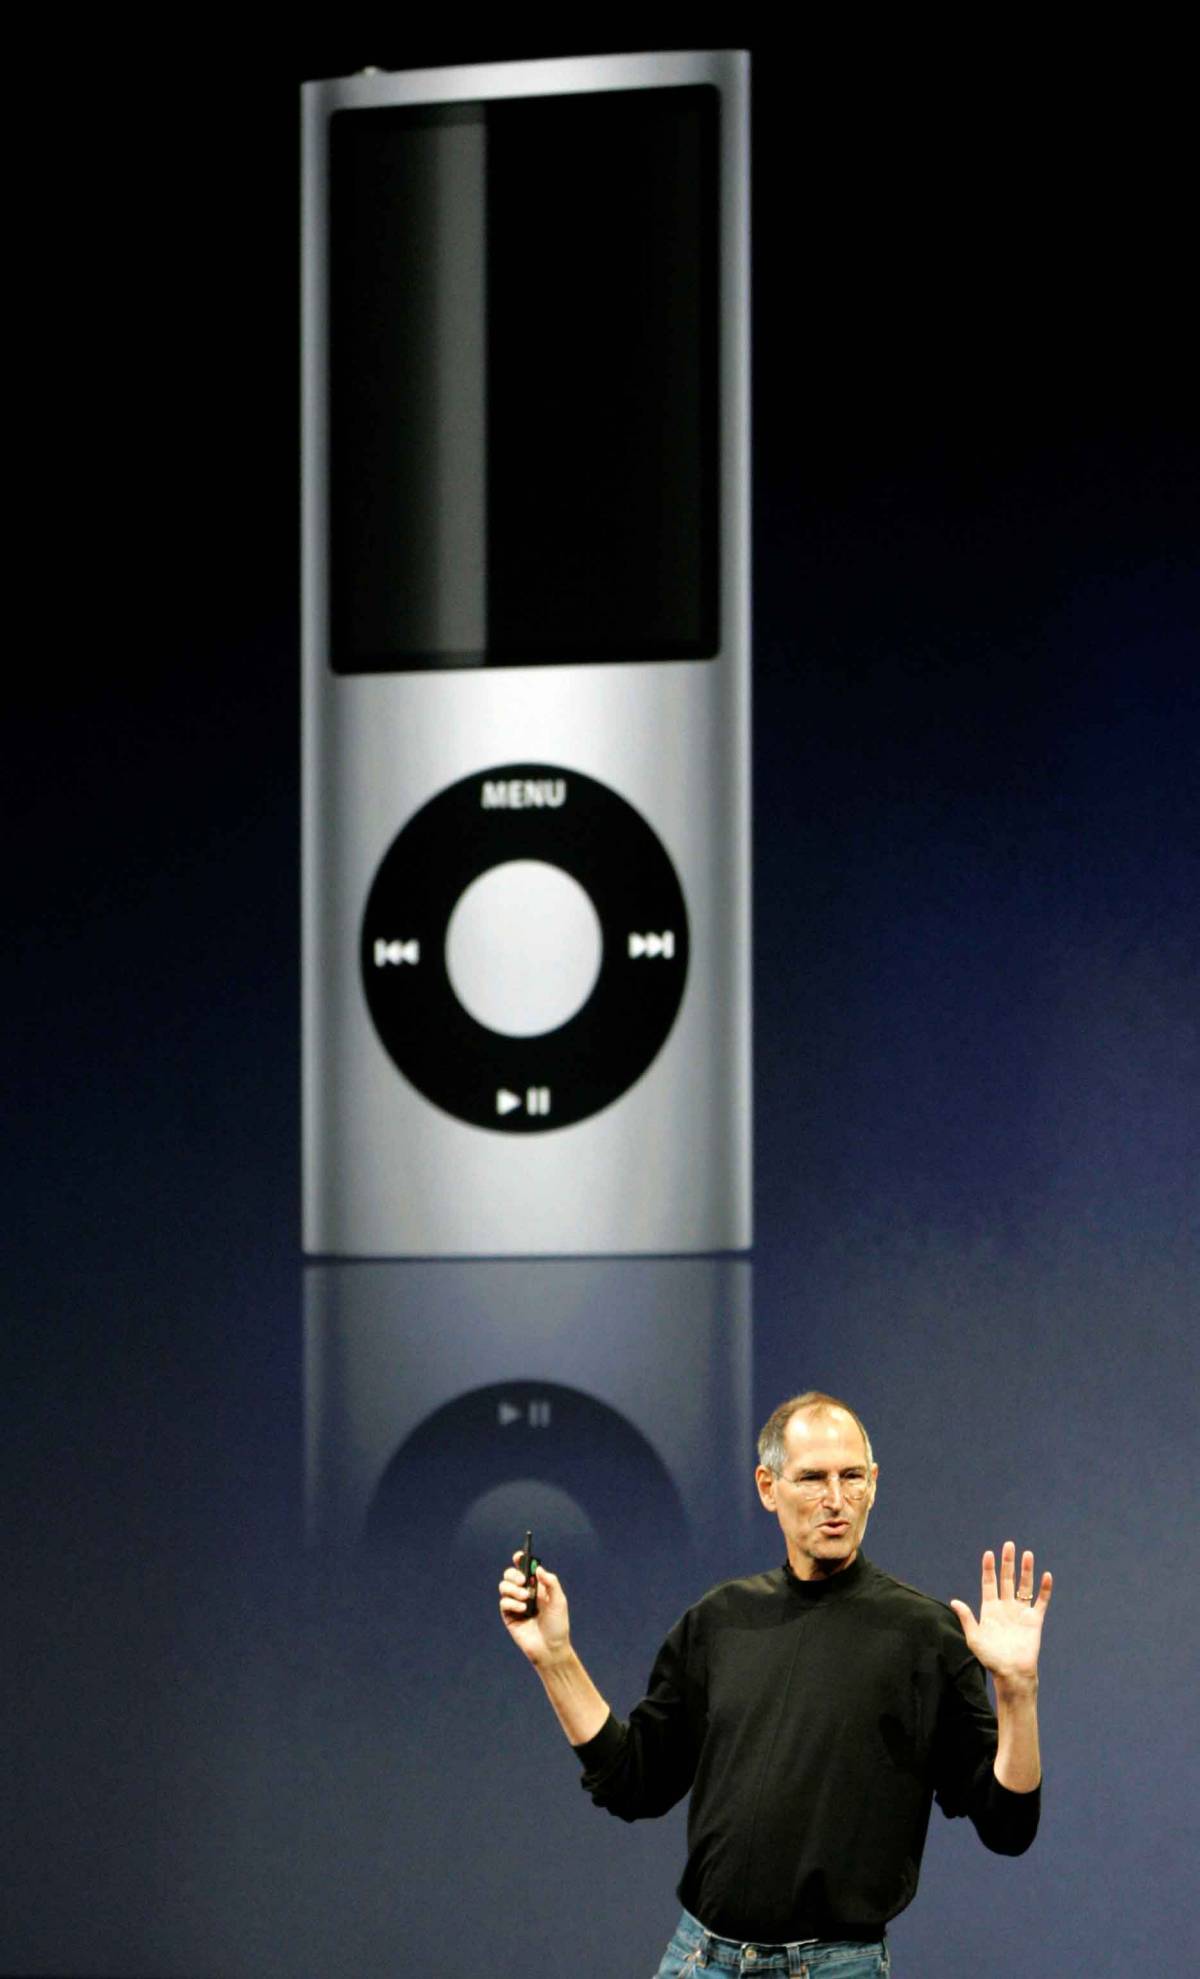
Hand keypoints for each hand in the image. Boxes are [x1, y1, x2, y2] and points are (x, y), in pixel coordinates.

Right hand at [498, 1551, 570, 1666]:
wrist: (551, 1648)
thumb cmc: (557, 1625)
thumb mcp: (559, 1601)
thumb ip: (551, 1583)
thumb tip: (538, 1568)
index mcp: (537, 1587)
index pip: (525, 1569)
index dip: (520, 1560)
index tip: (519, 1556)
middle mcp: (524, 1593)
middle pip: (510, 1575)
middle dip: (513, 1574)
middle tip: (523, 1581)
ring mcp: (516, 1604)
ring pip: (504, 1586)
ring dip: (513, 1589)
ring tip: (525, 1597)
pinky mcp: (509, 1616)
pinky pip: (504, 1602)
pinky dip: (512, 1602)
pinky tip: (523, 1609)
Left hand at [950, 1541, 1051, 1691]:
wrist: (1012, 1673)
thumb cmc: (991, 1659)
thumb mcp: (975, 1638)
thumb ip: (967, 1619)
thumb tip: (954, 1601)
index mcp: (990, 1609)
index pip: (989, 1583)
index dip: (989, 1569)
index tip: (989, 1554)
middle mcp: (1005, 1607)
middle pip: (1007, 1580)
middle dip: (1008, 1563)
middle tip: (1009, 1545)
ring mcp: (1020, 1613)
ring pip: (1024, 1586)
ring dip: (1026, 1571)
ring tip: (1027, 1554)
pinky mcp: (1034, 1621)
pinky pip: (1040, 1602)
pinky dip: (1044, 1589)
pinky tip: (1046, 1576)